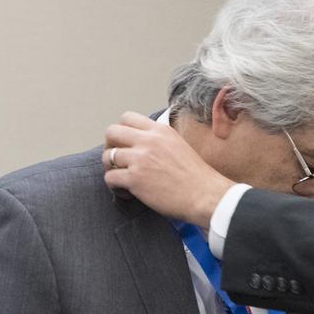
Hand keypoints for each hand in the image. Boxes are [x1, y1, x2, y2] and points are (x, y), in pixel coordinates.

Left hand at [103, 112, 233, 225]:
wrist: (205, 195)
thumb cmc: (197, 177)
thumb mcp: (180, 145)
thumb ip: (160, 141)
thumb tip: (143, 146)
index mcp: (160, 131)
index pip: (127, 118)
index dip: (122, 132)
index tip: (126, 144)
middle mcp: (149, 140)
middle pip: (112, 132)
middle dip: (110, 146)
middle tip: (118, 160)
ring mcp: (140, 159)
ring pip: (107, 156)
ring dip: (111, 168)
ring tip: (122, 179)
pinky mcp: (135, 178)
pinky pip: (110, 178)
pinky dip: (115, 187)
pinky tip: (127, 192)